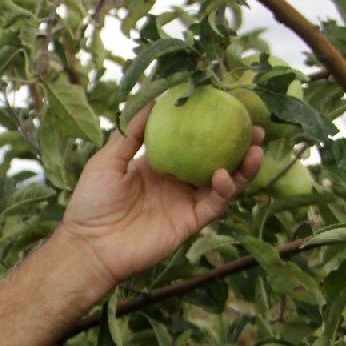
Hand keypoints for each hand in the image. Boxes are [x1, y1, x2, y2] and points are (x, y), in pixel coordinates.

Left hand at [59, 103, 263, 288]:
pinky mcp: (190, 222)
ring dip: (243, 165)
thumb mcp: (107, 160)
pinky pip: (214, 204)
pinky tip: (226, 174)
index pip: (192, 140)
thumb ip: (130, 133)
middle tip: (255, 125)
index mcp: (159, 163)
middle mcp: (177, 181)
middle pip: (216, 159)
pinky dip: (225, 189)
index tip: (227, 103)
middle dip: (238, 143)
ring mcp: (185, 202)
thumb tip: (151, 98)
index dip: (210, 124)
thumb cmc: (91, 203)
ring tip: (256, 147)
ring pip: (224, 182)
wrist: (89, 246)